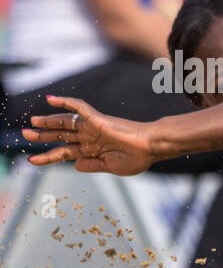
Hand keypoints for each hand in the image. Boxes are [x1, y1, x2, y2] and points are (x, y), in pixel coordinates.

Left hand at [23, 95, 156, 175]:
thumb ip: (92, 165)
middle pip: (61, 136)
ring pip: (65, 122)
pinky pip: (78, 107)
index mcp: (93, 150)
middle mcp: (90, 137)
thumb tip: (75, 165)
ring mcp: (92, 127)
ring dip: (47, 122)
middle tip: (24, 134)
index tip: (32, 160)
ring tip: (31, 123)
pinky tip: (50, 99)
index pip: (64, 153)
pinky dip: (65, 102)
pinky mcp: (97, 119)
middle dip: (42, 136)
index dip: (47, 157)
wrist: (152, 147)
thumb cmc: (138, 158)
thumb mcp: (112, 167)